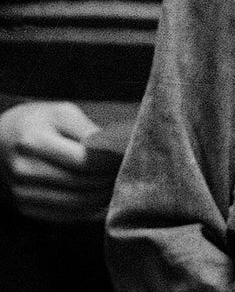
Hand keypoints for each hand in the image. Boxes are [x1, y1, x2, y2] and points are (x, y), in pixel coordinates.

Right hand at [0, 100, 120, 221]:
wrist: (1, 140)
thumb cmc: (38, 121)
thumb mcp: (62, 112)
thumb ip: (88, 131)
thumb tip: (116, 149)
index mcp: (34, 142)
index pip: (82, 161)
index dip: (109, 162)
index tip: (127, 155)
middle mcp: (25, 171)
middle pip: (79, 184)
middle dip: (108, 179)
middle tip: (127, 170)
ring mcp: (22, 194)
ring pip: (74, 204)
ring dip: (101, 197)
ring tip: (117, 183)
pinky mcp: (25, 208)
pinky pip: (64, 215)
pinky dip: (87, 209)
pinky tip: (101, 197)